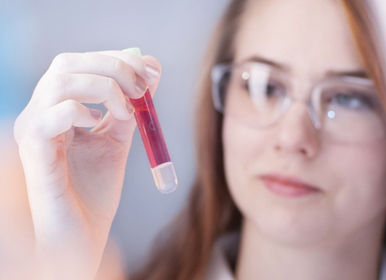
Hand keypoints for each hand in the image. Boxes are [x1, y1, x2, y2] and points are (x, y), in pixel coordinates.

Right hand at [13, 50, 160, 279]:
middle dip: (113, 66)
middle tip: (143, 87)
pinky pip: (50, 116)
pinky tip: (97, 124)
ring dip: (104, 87)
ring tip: (127, 111)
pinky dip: (79, 111)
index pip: (80, 63)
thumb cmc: (95, 191)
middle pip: (68, 63)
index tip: (151, 70)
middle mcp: (40, 113)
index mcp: (58, 108)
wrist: (81, 235)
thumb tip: (151, 73)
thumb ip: (130, 108)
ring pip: (59, 82)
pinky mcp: (33, 153)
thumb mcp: (118, 140)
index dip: (117, 58)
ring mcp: (33, 131)